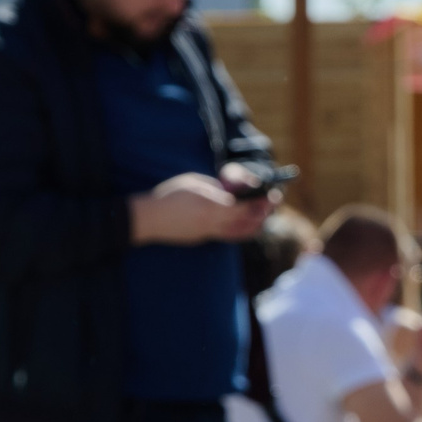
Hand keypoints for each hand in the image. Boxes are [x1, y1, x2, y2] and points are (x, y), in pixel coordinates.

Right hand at [131, 173, 267, 244]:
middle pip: (248, 222)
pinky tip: (246, 221)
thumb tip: (234, 190)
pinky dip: (242, 229)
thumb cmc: (170, 195)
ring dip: (256, 223)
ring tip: (263, 213)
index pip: (246, 207)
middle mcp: (214, 222)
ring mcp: (209, 233)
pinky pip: (230, 235)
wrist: (150, 219)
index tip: (271, 195)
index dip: (261, 202)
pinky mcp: (204, 239)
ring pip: (241, 232)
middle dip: (263, 212)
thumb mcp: (195, 182)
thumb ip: (217, 188)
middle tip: (271, 203)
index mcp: (212, 205)